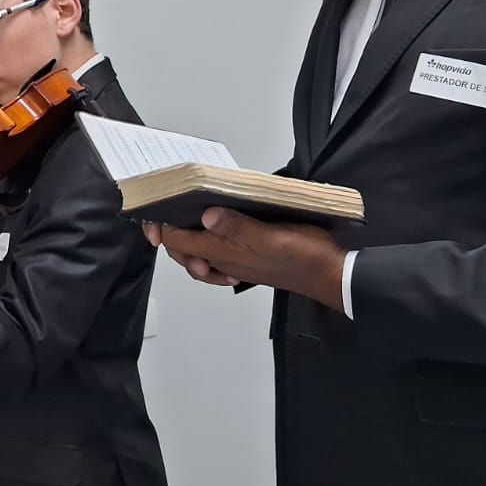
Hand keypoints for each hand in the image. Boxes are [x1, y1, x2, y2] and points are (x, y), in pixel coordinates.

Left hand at [144, 208, 346, 311]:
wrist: (331, 276)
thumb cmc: (303, 254)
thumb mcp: (270, 235)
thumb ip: (237, 226)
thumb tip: (205, 216)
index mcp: (225, 252)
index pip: (181, 241)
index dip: (163, 227)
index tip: (154, 209)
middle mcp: (226, 262)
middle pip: (185, 252)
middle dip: (169, 236)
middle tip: (161, 215)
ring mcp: (237, 265)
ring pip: (200, 257)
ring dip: (188, 245)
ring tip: (184, 227)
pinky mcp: (250, 264)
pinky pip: (219, 263)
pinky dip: (209, 255)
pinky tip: (215, 245)